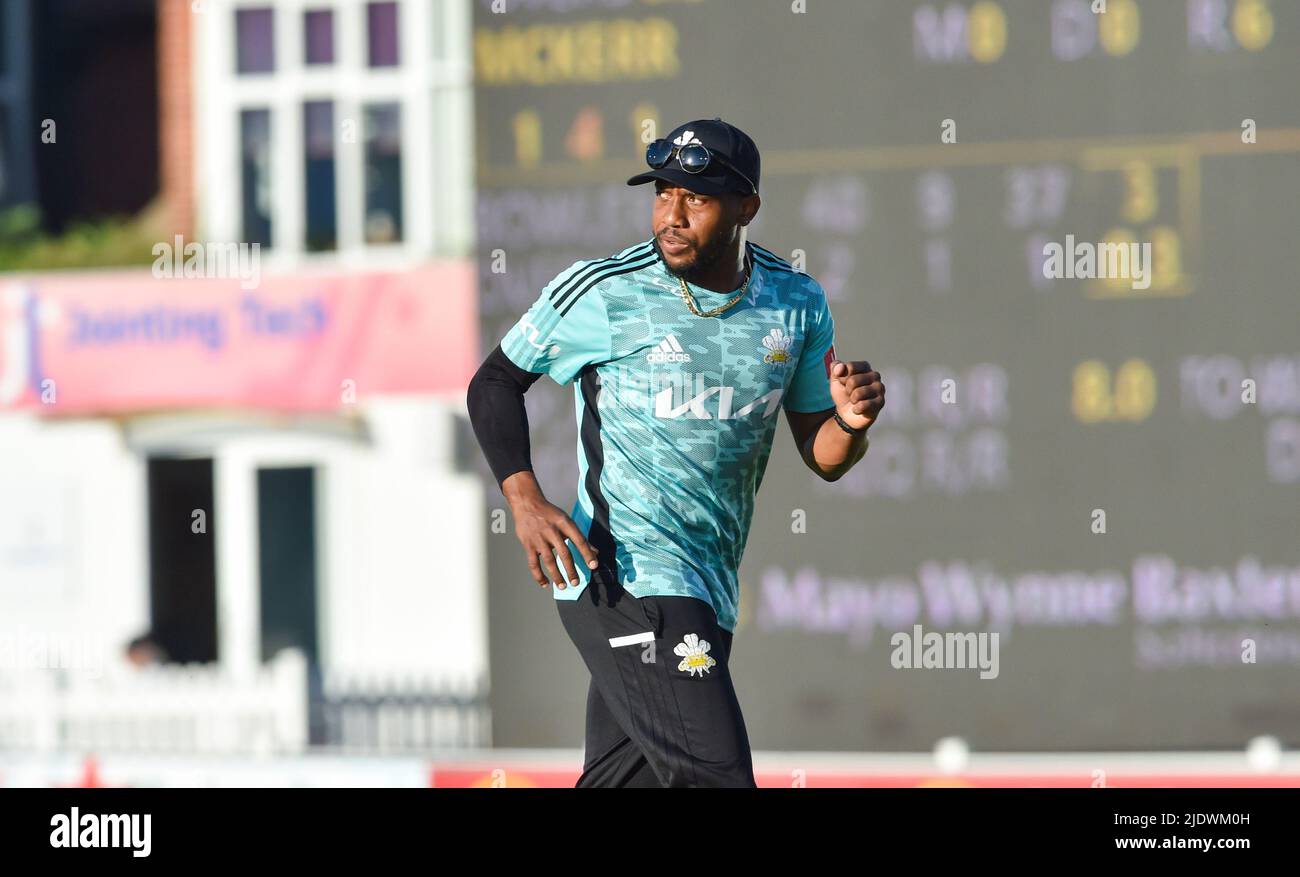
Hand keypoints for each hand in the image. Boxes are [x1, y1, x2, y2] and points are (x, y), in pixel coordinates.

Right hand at [502, 472, 598, 589]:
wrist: (527, 504)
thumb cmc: (550, 514)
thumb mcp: (566, 521)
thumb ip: (579, 537)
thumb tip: (595, 552)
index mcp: (564, 523)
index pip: (579, 540)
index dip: (587, 553)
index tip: (593, 566)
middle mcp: (552, 531)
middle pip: (564, 553)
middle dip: (571, 570)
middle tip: (576, 582)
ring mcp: (539, 538)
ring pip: (549, 561)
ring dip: (557, 575)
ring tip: (563, 586)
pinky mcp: (528, 545)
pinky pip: (534, 563)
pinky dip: (539, 575)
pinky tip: (545, 584)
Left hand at [828, 359, 884, 429]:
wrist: (847, 414)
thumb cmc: (843, 394)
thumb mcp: (835, 380)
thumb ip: (835, 369)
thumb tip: (840, 367)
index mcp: (865, 367)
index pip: (850, 367)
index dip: (842, 377)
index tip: (843, 382)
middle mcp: (875, 375)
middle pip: (853, 380)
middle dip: (847, 390)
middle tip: (850, 394)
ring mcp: (880, 388)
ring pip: (859, 393)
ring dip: (852, 399)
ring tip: (855, 401)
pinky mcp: (881, 402)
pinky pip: (864, 405)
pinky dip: (856, 409)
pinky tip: (858, 409)